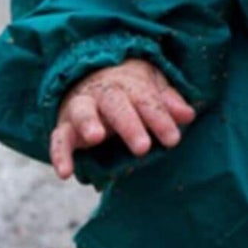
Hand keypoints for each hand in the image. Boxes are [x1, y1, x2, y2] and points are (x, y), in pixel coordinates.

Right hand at [49, 58, 195, 179]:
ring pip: (83, 112)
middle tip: (142, 147)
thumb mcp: (153, 88)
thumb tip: (189, 115)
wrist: (91, 73)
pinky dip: (59, 154)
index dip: (160, 120)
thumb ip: (169, 102)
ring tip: (96, 138)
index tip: (173, 140)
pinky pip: (58, 138)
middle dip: (129, 125)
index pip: (147, 101)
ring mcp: (82, 109)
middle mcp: (104, 94)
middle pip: (116, 105)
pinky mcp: (65, 126)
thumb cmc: (131, 89)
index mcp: (130, 85)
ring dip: (89, 123)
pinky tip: (65, 173)